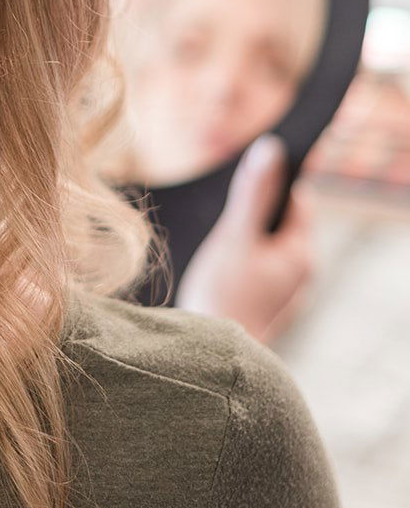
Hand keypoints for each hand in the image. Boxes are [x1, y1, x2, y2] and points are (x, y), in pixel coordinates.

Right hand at [174, 135, 316, 343]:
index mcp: (301, 255)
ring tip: (215, 241)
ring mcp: (283, 293)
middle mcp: (300, 274)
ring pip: (267, 248)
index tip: (244, 176)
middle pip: (281, 224)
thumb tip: (271, 149)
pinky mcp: (264, 306)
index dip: (271, 184)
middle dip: (254, 211)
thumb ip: (253, 194)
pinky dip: (240, 260)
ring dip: (245, 238)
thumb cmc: (222, 296)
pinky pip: (257, 269)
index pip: (296, 202)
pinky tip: (216, 267)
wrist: (205, 359)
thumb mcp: (234, 237)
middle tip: (222, 211)